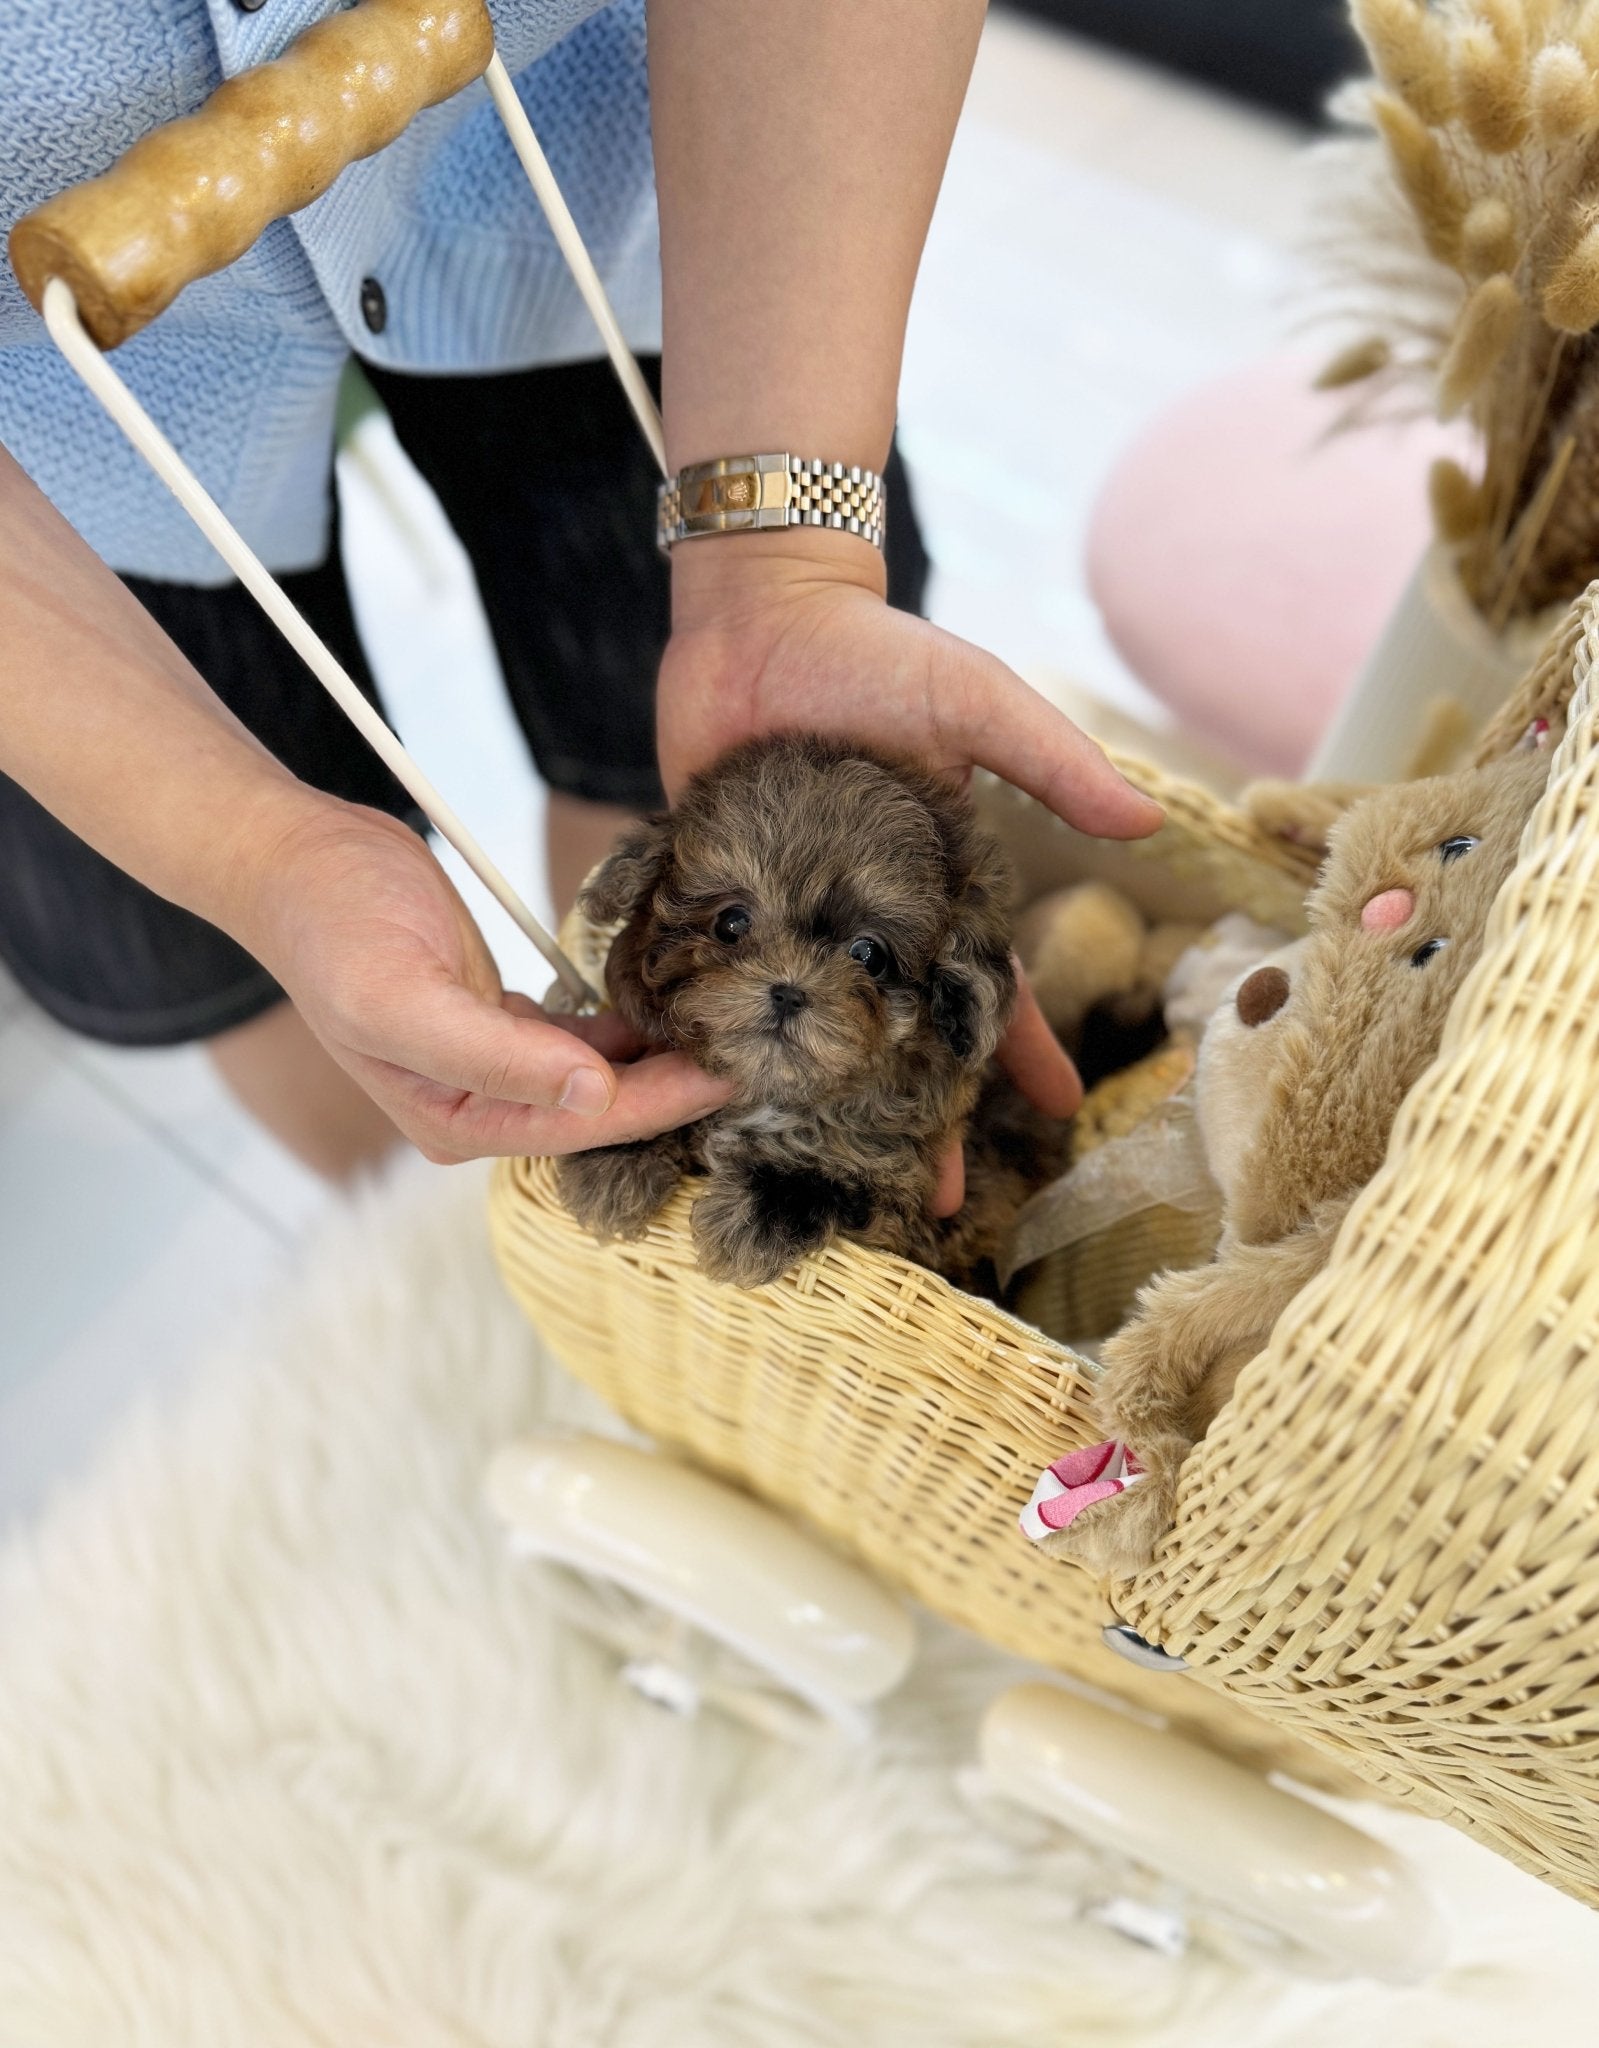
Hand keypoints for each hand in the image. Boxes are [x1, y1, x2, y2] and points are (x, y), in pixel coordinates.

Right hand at [233, 802, 729, 1162]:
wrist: (295, 861)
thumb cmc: (336, 926)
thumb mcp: (405, 995)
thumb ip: (497, 1056)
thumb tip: (593, 1092)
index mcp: (454, 1122)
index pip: (584, 1123)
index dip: (661, 1102)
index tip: (731, 1074)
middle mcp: (477, 1107)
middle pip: (601, 1108)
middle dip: (674, 1087)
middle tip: (756, 1051)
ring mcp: (491, 1067)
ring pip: (600, 1073)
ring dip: (660, 1053)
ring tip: (733, 1024)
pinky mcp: (501, 1022)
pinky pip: (584, 1034)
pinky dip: (629, 1020)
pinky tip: (677, 998)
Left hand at [660, 534, 1157, 1207]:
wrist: (757, 614)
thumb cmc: (873, 652)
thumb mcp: (971, 702)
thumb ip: (1049, 761)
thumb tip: (1147, 826)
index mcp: (929, 889)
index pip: (985, 986)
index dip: (1021, 1049)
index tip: (1054, 1116)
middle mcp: (858, 919)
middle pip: (889, 1036)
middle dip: (910, 1113)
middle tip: (922, 1196)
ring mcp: (782, 918)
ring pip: (800, 1030)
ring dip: (807, 1101)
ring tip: (809, 1173)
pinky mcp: (708, 902)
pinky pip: (710, 982)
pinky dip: (706, 1036)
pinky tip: (705, 1099)